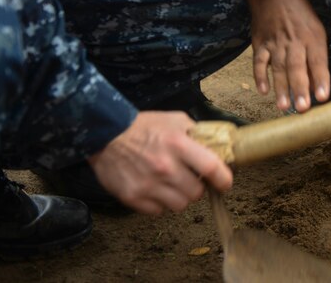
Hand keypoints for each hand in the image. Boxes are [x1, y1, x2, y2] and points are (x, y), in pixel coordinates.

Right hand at [88, 111, 232, 214]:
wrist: (105, 135)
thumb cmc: (143, 126)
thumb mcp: (174, 120)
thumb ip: (197, 133)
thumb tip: (218, 146)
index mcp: (179, 145)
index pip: (211, 168)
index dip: (224, 179)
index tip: (225, 183)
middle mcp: (165, 167)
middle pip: (197, 193)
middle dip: (198, 187)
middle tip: (190, 179)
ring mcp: (148, 185)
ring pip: (180, 205)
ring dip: (180, 197)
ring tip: (172, 184)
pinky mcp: (133, 198)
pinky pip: (158, 211)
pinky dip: (160, 203)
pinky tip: (155, 189)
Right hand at [248, 0, 329, 112]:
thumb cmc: (301, 15)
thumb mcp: (317, 29)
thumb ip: (318, 55)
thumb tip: (319, 84)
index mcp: (313, 37)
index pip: (318, 61)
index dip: (320, 79)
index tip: (323, 98)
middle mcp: (295, 41)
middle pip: (297, 67)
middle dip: (300, 88)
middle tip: (302, 108)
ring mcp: (276, 43)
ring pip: (278, 68)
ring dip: (281, 88)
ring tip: (284, 107)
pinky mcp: (260, 44)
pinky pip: (259, 62)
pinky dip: (260, 76)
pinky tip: (263, 91)